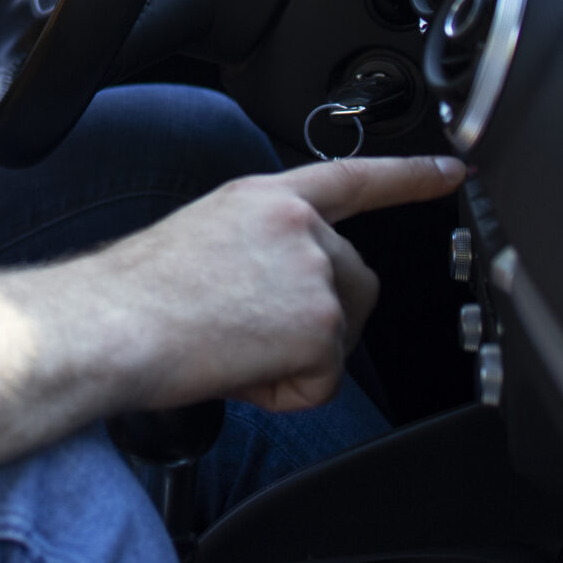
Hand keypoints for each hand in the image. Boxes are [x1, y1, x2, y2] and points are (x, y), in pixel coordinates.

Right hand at [108, 155, 467, 412]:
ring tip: (230, 349)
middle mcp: (298, 225)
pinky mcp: (319, 324)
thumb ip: (261, 248)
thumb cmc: (132, 295)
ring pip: (339, 335)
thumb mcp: (204, 239)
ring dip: (296, 359)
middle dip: (320, 323)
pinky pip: (322, 381)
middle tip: (250, 336)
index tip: (452, 169)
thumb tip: (279, 295)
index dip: (408, 176)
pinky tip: (238, 370)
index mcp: (264, 198)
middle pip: (356, 284)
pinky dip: (285, 392)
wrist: (110, 324)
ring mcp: (314, 270)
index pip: (352, 178)